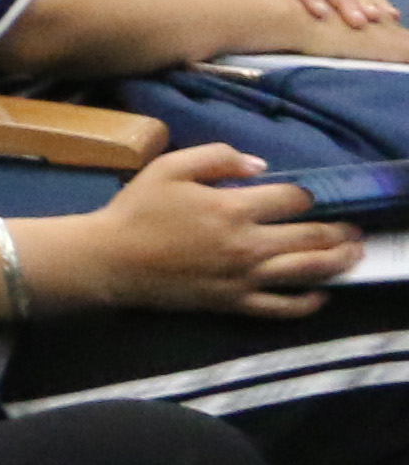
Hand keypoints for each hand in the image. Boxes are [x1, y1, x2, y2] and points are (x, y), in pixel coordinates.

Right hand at [92, 144, 354, 314]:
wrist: (111, 259)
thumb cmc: (137, 210)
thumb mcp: (169, 167)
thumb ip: (216, 157)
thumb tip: (259, 165)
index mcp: (231, 207)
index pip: (291, 199)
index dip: (308, 195)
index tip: (310, 196)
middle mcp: (246, 244)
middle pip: (310, 237)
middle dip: (338, 231)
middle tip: (353, 229)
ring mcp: (244, 277)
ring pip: (307, 272)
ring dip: (337, 262)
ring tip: (352, 255)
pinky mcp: (235, 302)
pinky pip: (282, 307)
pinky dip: (308, 303)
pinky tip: (320, 295)